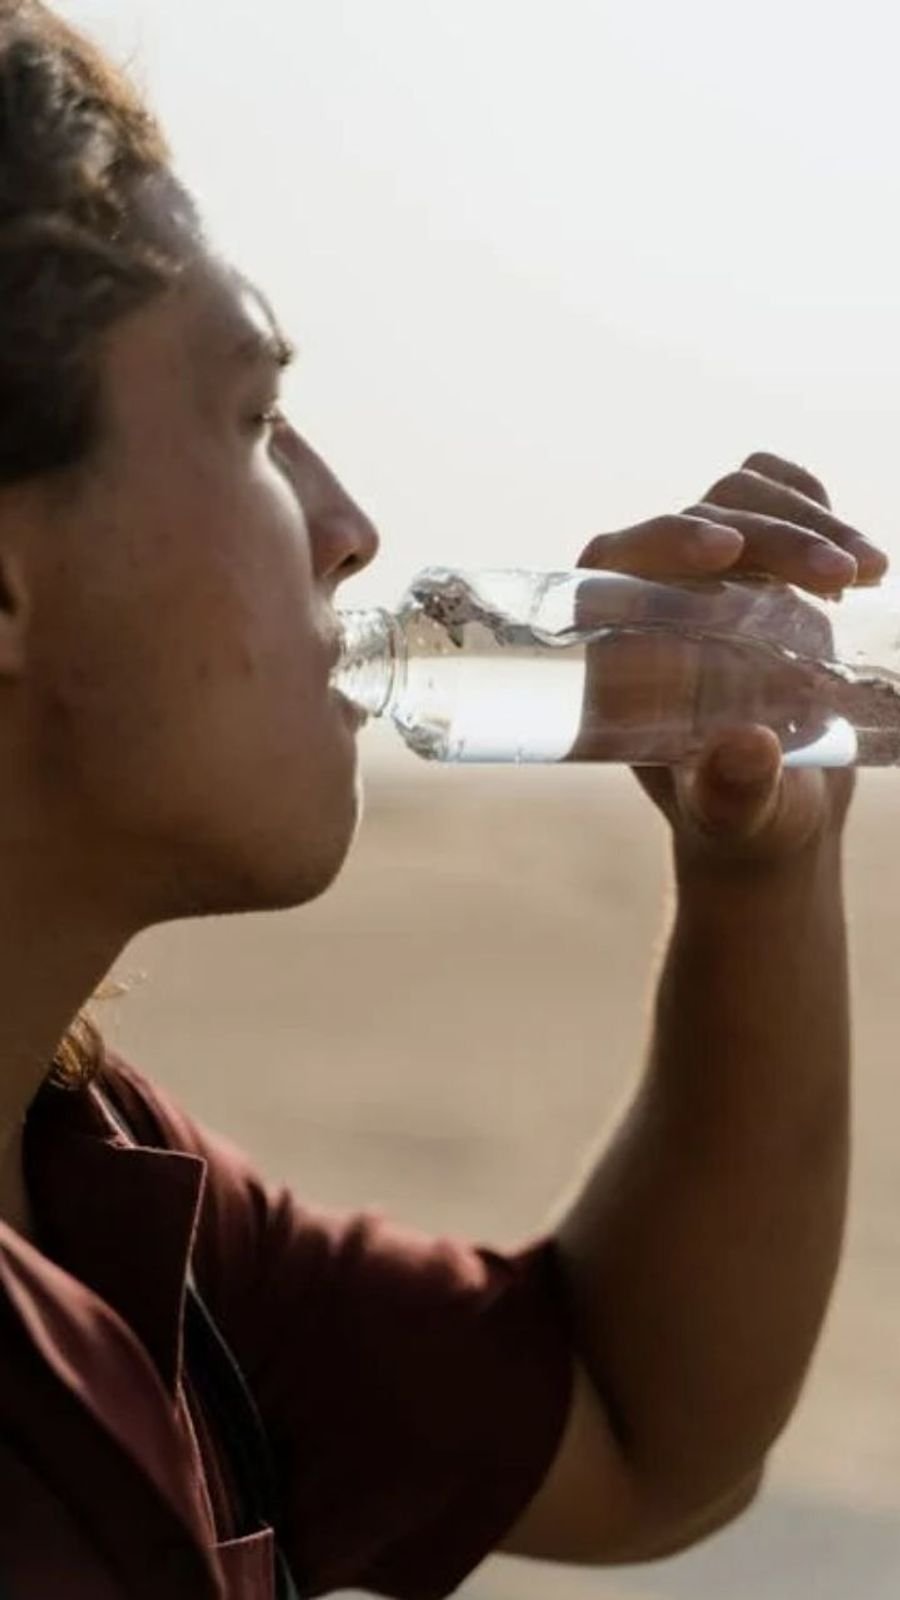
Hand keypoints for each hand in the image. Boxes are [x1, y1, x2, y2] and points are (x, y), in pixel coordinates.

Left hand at [575, 452, 888, 867]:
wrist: (777, 806)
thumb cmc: (739, 815)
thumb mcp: (737, 815)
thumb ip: (734, 791)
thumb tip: (747, 749)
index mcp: (612, 644)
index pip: (615, 561)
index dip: (663, 540)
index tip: (727, 550)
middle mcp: (648, 594)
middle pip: (694, 521)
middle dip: (772, 537)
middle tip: (843, 577)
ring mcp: (703, 569)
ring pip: (740, 499)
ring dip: (807, 520)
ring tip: (869, 573)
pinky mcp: (754, 558)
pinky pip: (774, 494)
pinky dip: (815, 504)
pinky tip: (857, 557)